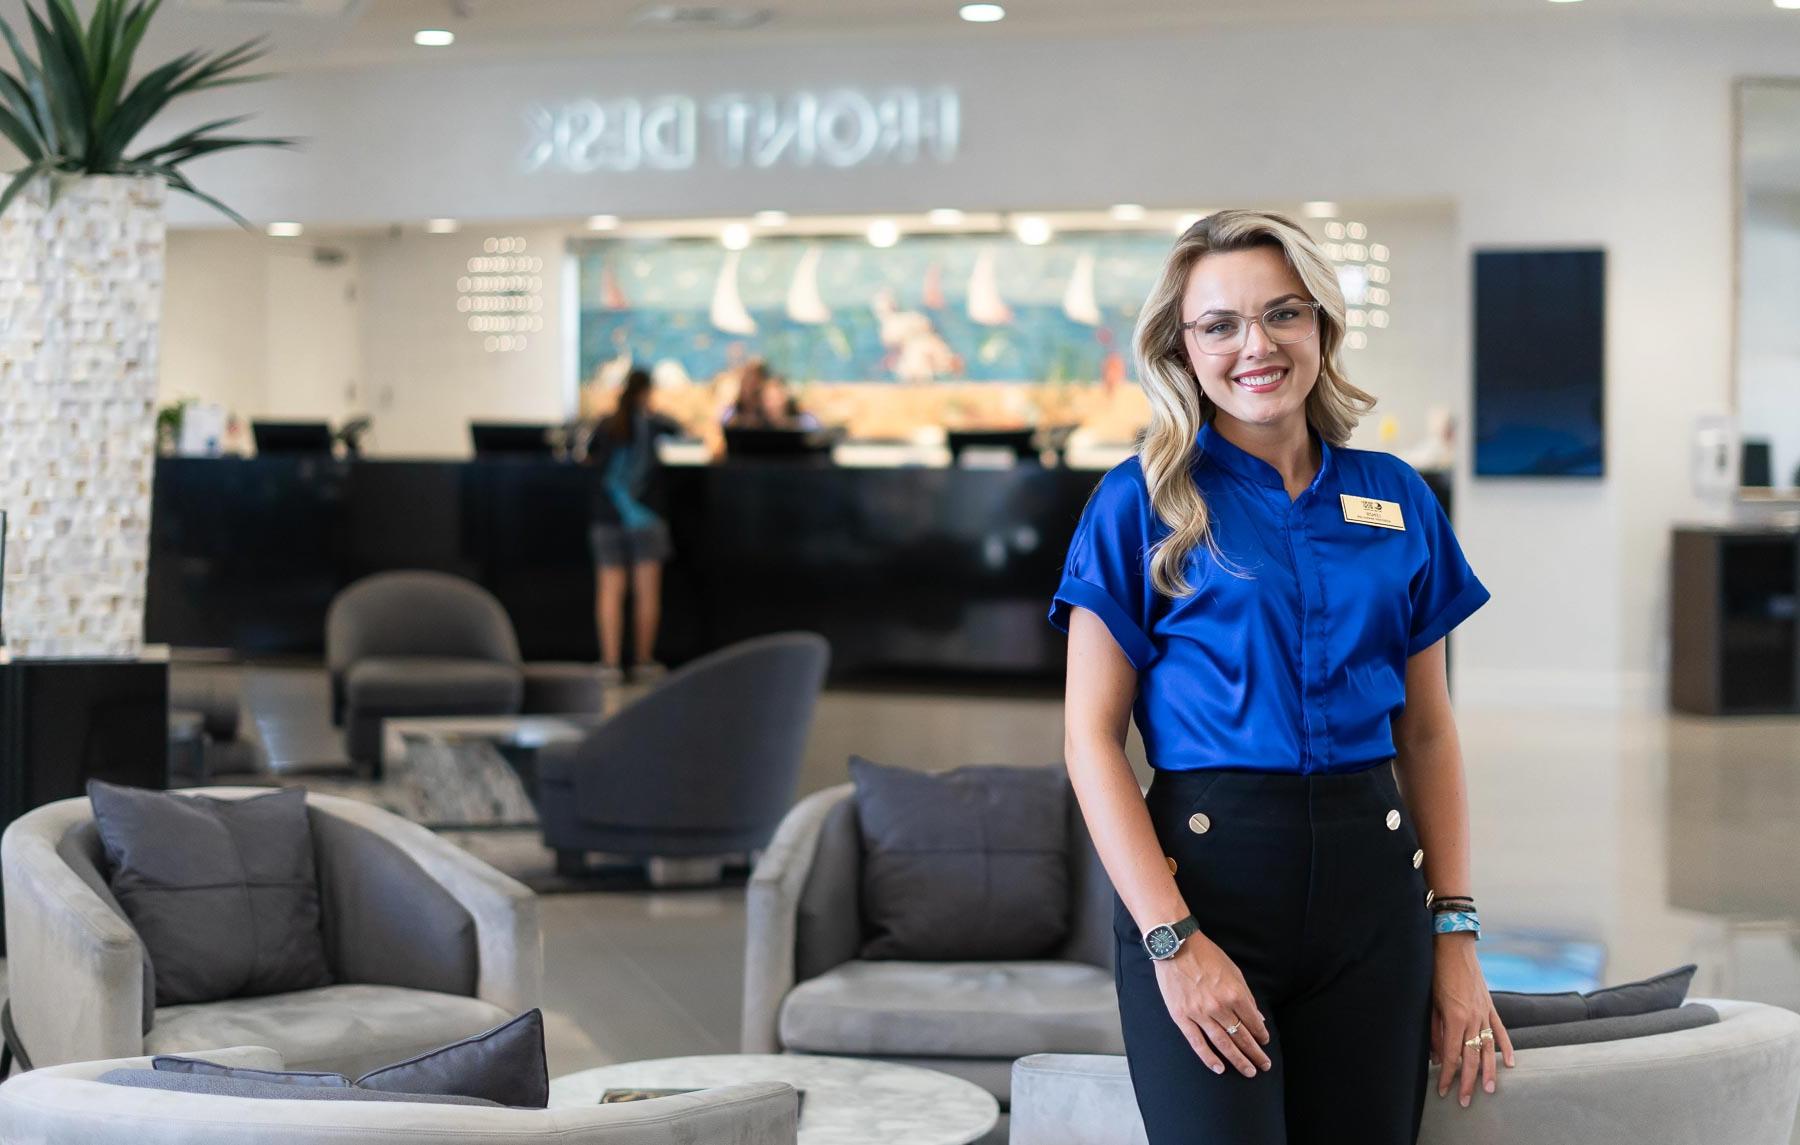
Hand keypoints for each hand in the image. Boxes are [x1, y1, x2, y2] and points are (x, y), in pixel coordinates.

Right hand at [1152, 931, 1272, 1077]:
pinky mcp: (1182, 1017)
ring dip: (1238, 1060)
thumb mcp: (1233, 971)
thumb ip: (1246, 996)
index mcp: (1234, 994)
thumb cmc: (1206, 955)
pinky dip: (1209, 1058)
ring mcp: (1199, 1014)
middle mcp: (1219, 1007)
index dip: (1261, 1035)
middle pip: (1241, 1037)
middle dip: (1255, 1053)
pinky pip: (1197, 1042)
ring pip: (1223, 1043)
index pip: (1253, 1022)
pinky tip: (1219, 1068)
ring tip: (1249, 1071)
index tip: (1264, 1042)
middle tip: (1264, 1066)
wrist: (1175, 946)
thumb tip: (1258, 1018)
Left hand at [1430, 933, 1514, 1105]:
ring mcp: (1485, 1012)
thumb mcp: (1430, 1001)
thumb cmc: (1437, 971)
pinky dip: (1505, 1047)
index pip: (1451, 1054)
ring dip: (1489, 1071)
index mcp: (1455, 1017)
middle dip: (1467, 1081)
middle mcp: (1473, 1017)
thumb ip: (1435, 1030)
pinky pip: (1500, 1029)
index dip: (1447, 1074)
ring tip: (1490, 1090)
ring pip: (1488, 1047)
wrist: (1454, 946)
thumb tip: (1436, 1055)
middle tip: (1465, 1100)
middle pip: (1471, 1056)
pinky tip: (1509, 1063)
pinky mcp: (1490, 1005)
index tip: (1443, 1090)